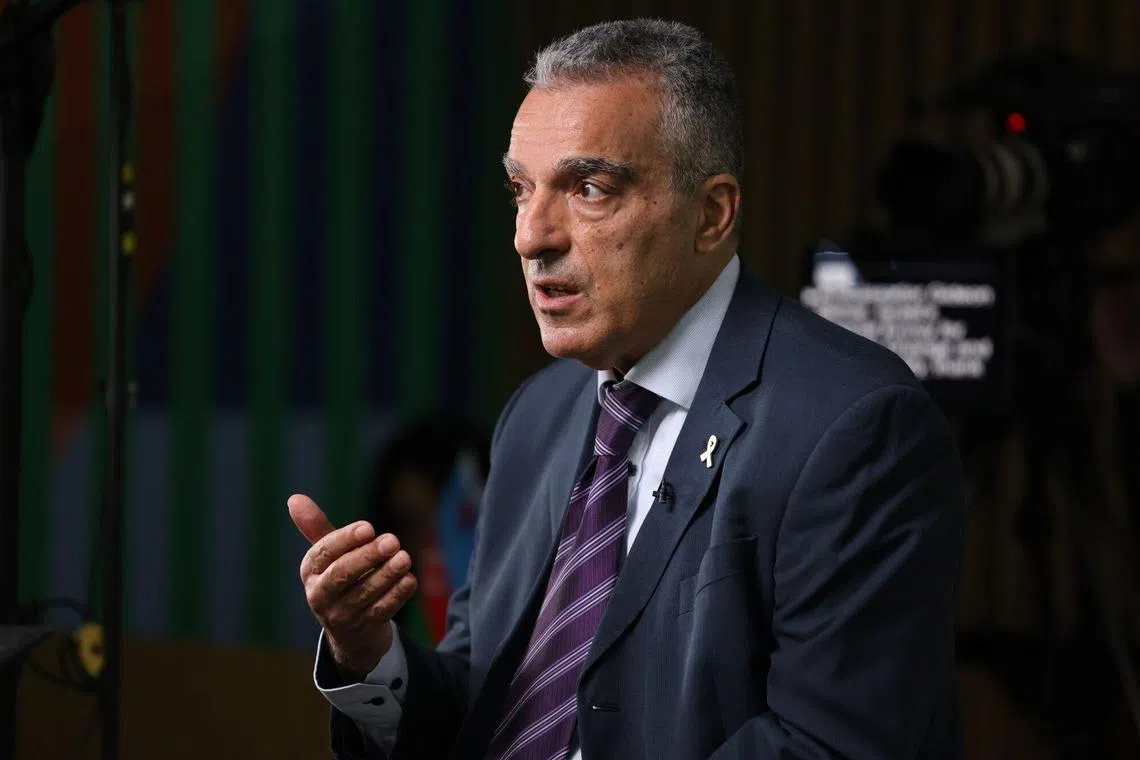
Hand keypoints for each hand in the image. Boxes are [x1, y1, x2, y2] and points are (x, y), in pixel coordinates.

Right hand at [289, 494, 417, 680]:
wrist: (350, 630)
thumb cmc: (340, 578)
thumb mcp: (329, 554)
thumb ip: (317, 526)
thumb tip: (294, 498)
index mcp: (310, 571)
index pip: (324, 553)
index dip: (346, 539)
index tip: (368, 527)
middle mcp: (320, 595)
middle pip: (342, 574)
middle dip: (368, 556)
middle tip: (393, 540)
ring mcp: (341, 615)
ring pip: (364, 594)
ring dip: (386, 574)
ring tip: (404, 557)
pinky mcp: (363, 629)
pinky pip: (380, 611)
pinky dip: (396, 596)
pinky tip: (409, 580)